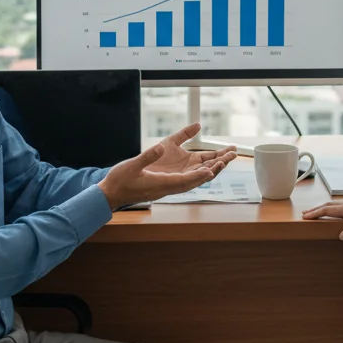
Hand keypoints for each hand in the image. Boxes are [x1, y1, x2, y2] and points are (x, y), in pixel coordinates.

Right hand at [97, 139, 229, 209]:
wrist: (112, 193)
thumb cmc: (121, 181)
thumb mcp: (132, 166)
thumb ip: (147, 157)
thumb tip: (159, 148)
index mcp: (162, 184)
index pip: (185, 181)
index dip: (199, 176)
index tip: (212, 170)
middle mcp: (169, 186)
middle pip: (197, 178)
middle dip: (214, 168)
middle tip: (230, 156)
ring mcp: (169, 184)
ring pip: (195, 177)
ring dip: (210, 168)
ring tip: (226, 157)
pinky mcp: (167, 182)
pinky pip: (188, 176)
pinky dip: (200, 169)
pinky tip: (208, 163)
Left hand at [142, 123, 237, 174]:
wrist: (134, 173)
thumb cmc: (152, 159)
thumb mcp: (170, 141)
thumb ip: (185, 134)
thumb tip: (199, 124)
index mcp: (190, 161)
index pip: (210, 157)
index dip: (222, 153)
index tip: (233, 148)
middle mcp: (189, 171)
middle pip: (211, 166)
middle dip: (223, 161)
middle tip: (235, 154)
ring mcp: (183, 178)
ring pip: (203, 175)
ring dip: (214, 169)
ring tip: (224, 161)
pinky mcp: (175, 183)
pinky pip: (190, 181)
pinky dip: (200, 177)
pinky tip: (208, 172)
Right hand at [301, 198, 342, 239]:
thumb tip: (340, 236)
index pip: (327, 211)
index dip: (315, 214)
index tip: (305, 217)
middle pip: (326, 206)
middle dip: (314, 210)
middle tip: (304, 214)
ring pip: (331, 206)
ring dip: (320, 209)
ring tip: (313, 212)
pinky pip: (337, 207)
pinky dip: (329, 209)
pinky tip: (330, 211)